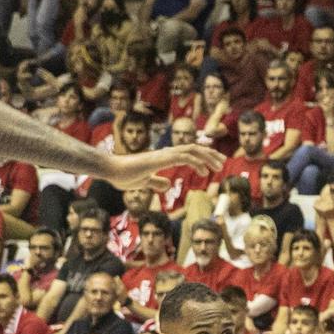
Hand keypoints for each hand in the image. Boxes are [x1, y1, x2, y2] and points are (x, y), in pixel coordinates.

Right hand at [96, 143, 225, 189]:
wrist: (110, 170)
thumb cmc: (123, 175)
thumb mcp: (144, 182)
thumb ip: (156, 182)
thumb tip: (168, 185)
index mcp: (163, 158)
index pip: (187, 152)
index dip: (202, 156)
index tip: (213, 165)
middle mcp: (165, 153)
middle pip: (193, 148)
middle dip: (210, 154)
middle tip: (223, 161)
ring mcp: (163, 155)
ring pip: (191, 150)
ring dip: (207, 157)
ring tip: (219, 166)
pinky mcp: (160, 160)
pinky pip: (182, 157)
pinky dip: (196, 162)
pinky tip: (205, 171)